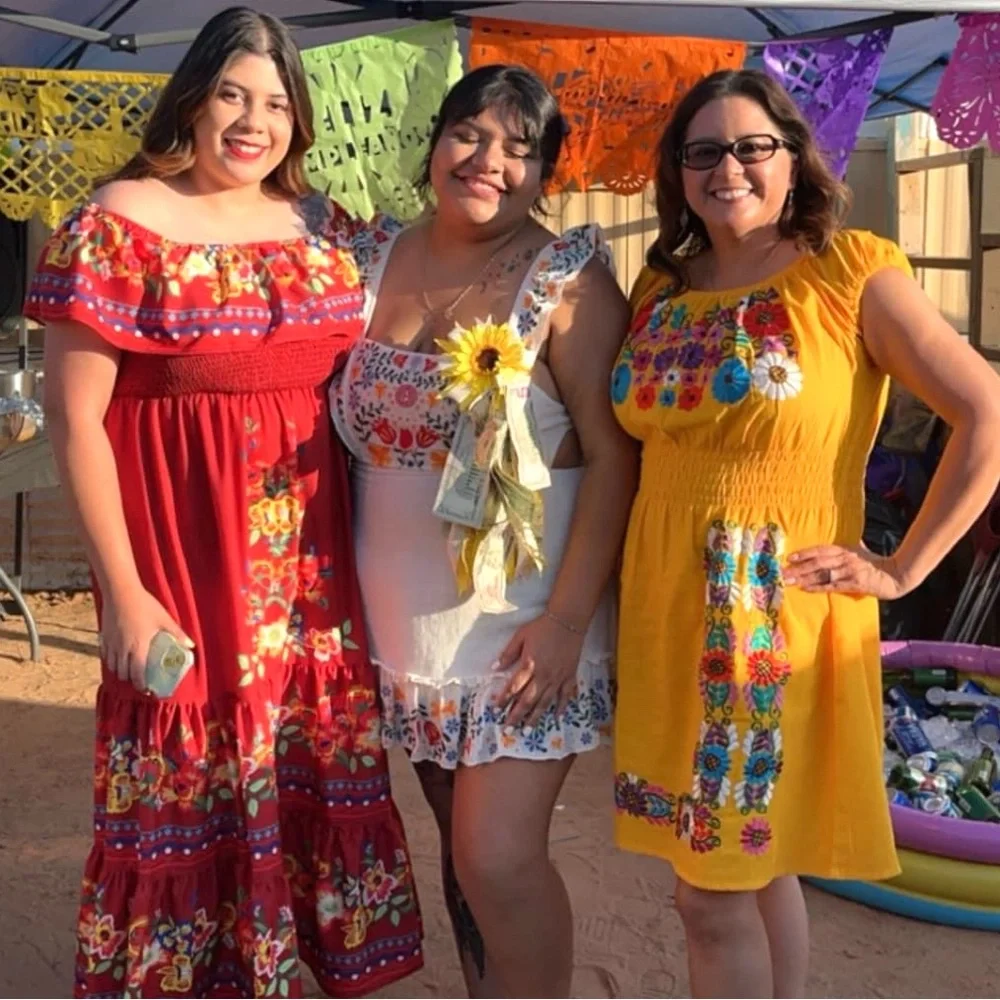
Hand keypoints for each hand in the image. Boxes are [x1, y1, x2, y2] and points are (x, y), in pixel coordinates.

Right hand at [100, 588, 193, 692]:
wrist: (120, 592)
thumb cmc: (145, 605)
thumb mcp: (164, 619)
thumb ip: (177, 634)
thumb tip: (191, 645)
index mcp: (138, 647)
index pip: (138, 674)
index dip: (142, 685)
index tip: (148, 690)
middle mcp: (122, 649)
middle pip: (124, 674)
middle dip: (132, 680)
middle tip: (141, 681)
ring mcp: (111, 644)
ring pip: (113, 667)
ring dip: (121, 672)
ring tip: (130, 671)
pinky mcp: (104, 637)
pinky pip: (105, 656)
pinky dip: (112, 662)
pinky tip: (118, 659)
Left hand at [494, 612, 585, 728]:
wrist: (567, 621)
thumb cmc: (542, 627)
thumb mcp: (520, 636)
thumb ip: (508, 654)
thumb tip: (493, 668)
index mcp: (529, 664)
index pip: (514, 686)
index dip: (504, 699)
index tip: (496, 710)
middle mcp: (543, 675)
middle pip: (528, 699)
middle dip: (516, 716)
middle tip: (508, 730)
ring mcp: (558, 677)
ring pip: (545, 702)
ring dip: (535, 717)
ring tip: (527, 730)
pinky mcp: (570, 676)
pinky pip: (565, 695)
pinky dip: (561, 707)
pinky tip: (557, 717)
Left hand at [785, 545, 910, 599]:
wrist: (895, 575)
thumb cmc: (875, 562)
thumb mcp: (860, 548)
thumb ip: (847, 544)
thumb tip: (843, 533)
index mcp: (844, 549)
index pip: (820, 550)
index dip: (804, 553)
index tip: (789, 558)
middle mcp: (844, 558)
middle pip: (817, 562)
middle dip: (798, 568)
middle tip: (782, 572)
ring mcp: (849, 571)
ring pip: (822, 574)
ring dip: (804, 578)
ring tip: (789, 581)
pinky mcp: (854, 584)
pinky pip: (832, 586)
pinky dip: (818, 587)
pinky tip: (806, 589)